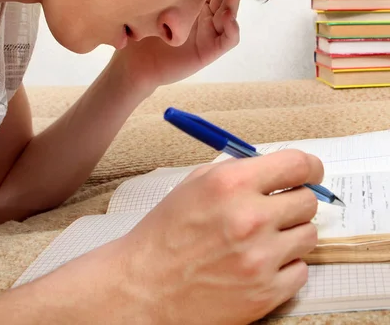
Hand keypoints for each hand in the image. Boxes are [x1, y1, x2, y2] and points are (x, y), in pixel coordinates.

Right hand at [111, 150, 321, 324]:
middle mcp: (250, 218)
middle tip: (277, 208)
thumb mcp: (195, 184)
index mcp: (231, 185)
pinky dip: (285, 266)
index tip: (311, 172)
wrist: (146, 286)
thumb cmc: (166, 233)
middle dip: (295, 201)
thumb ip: (238, 171)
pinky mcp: (265, 293)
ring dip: (291, 234)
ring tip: (263, 239)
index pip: (298, 164)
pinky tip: (260, 263)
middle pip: (308, 200)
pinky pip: (301, 271)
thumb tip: (276, 169)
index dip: (310, 167)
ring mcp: (260, 259)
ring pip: (309, 235)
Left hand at [114, 0, 243, 92]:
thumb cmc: (140, 33)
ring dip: (235, 1)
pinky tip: (228, 18)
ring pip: (230, 13)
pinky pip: (229, 39)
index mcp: (192, 2)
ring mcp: (209, 33)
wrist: (135, 64)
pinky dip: (232, 28)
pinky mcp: (210, 50)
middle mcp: (204, 16)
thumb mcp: (154, 4)